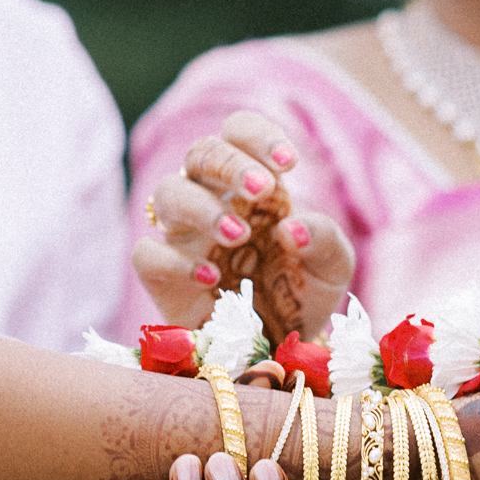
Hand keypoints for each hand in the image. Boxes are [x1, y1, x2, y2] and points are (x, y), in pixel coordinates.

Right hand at [135, 110, 353, 342]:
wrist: (283, 347)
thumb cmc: (304, 292)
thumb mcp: (332, 266)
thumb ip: (324, 239)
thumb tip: (291, 228)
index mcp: (251, 182)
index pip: (239, 132)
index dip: (257, 136)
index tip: (288, 163)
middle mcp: (211, 197)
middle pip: (200, 152)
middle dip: (229, 164)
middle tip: (261, 190)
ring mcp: (183, 235)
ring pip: (167, 193)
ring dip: (202, 207)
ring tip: (239, 236)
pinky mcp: (161, 275)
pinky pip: (148, 253)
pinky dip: (176, 260)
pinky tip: (213, 278)